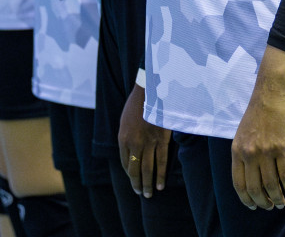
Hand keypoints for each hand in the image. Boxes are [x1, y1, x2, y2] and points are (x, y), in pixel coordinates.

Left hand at [119, 83, 172, 197]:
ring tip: (148, 194)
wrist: (150, 91)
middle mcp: (134, 143)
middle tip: (140, 193)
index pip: (124, 163)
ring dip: (148, 183)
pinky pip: (161, 161)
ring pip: (148, 169)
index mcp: (123, 138)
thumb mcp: (125, 120)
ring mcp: (149, 142)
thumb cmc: (137, 104)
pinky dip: (160, 174)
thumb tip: (130, 151)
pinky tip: (160, 185)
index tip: (133, 180)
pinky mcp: (162, 140)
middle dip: (137, 183)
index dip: (129, 173)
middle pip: (135, 169)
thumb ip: (127, 136)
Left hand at [231, 47, 284, 209]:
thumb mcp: (243, 132)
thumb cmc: (259, 110)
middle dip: (263, 202)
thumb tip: (251, 173)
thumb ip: (244, 151)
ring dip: (278, 198)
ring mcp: (266, 152)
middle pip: (255, 188)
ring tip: (282, 203)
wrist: (273, 92)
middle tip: (270, 207)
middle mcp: (249, 154)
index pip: (238, 183)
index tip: (252, 206)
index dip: (246, 198)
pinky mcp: (283, 148)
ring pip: (271, 185)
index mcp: (237, 150)